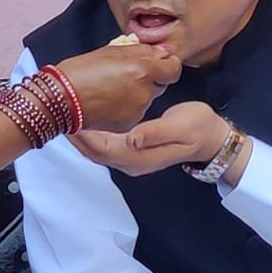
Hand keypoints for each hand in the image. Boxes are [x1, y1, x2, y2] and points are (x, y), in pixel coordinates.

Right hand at [54, 40, 182, 132]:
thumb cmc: (80, 71)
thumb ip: (140, 51)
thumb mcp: (111, 51)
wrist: (60, 99)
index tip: (157, 63)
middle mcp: (145, 91)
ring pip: (147, 98)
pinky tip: (108, 101)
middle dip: (150, 78)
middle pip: (161, 83)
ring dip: (137, 92)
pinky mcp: (128, 123)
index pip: (174, 68)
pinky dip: (127, 107)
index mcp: (143, 69)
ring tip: (112, 88)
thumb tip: (159, 52)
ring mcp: (137, 110)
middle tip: (127, 74)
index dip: (166, 64)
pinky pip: (135, 112)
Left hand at [69, 101, 229, 176]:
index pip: (101, 149)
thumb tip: (131, 137)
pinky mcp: (130, 149)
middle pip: (93, 151)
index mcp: (138, 157)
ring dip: (81, 133)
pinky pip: (104, 143)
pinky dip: (92, 131)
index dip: (83, 135)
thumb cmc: (197, 129)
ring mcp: (129, 157)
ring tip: (68, 111)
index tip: (69, 116)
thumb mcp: (179, 128)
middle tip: (61, 111)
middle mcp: (130, 161)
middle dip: (76, 134)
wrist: (210, 137)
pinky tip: (86, 116)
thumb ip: (154, 133)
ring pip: (96, 148)